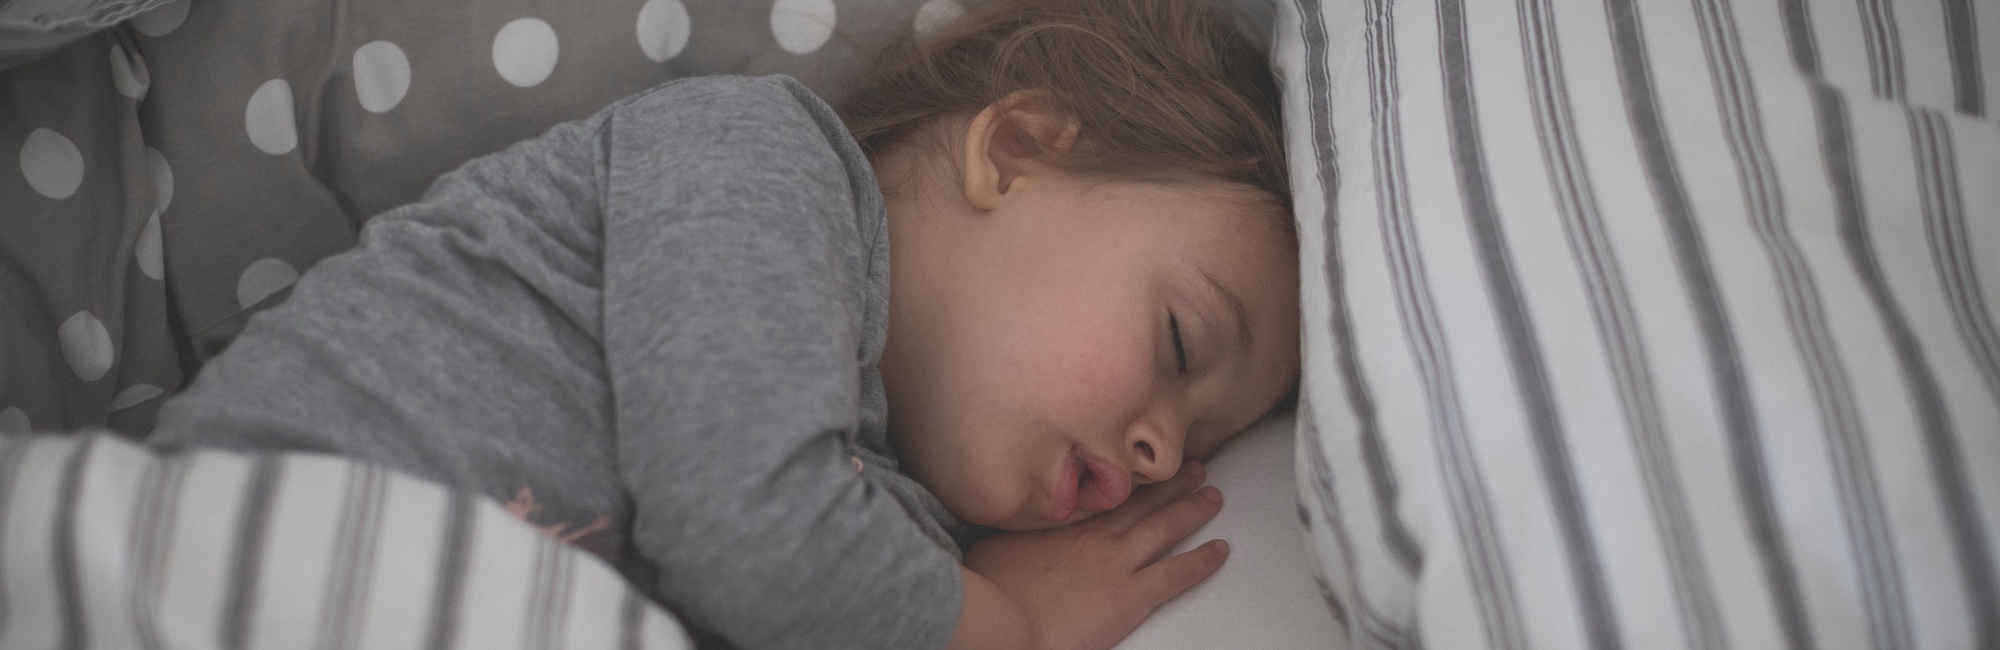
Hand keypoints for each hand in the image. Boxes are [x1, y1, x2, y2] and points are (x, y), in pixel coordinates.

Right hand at [963, 460, 1227, 649]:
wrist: (1004, 622)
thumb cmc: (991, 591)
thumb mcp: (993, 544)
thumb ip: (1015, 528)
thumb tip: (1012, 515)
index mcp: (1062, 519)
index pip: (1104, 490)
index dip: (1128, 476)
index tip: (1141, 462)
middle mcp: (1095, 532)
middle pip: (1141, 499)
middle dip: (1169, 481)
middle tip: (1192, 466)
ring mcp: (1117, 561)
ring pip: (1165, 526)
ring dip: (1193, 507)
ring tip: (1213, 493)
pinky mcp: (1132, 596)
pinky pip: (1177, 574)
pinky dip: (1203, 561)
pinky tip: (1220, 550)